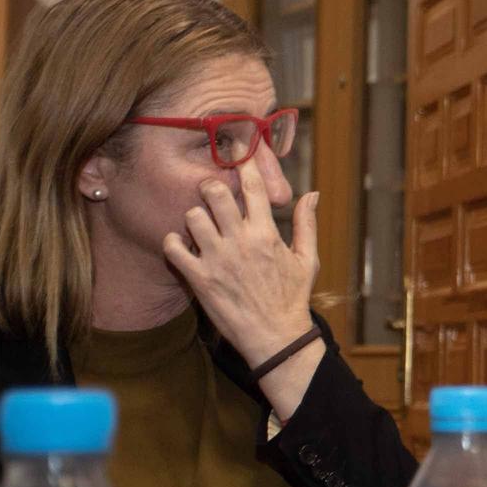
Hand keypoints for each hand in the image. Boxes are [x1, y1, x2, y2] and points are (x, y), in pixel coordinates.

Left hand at [162, 158, 318, 367]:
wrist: (276, 337)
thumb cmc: (293, 297)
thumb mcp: (308, 259)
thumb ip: (307, 223)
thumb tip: (313, 193)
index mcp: (267, 232)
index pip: (252, 185)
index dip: (242, 161)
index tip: (235, 149)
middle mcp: (241, 241)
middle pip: (214, 192)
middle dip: (209, 185)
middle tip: (208, 191)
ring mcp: (218, 259)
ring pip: (192, 216)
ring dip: (193, 216)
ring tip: (198, 223)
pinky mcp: (200, 279)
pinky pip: (174, 248)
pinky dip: (173, 242)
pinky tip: (182, 245)